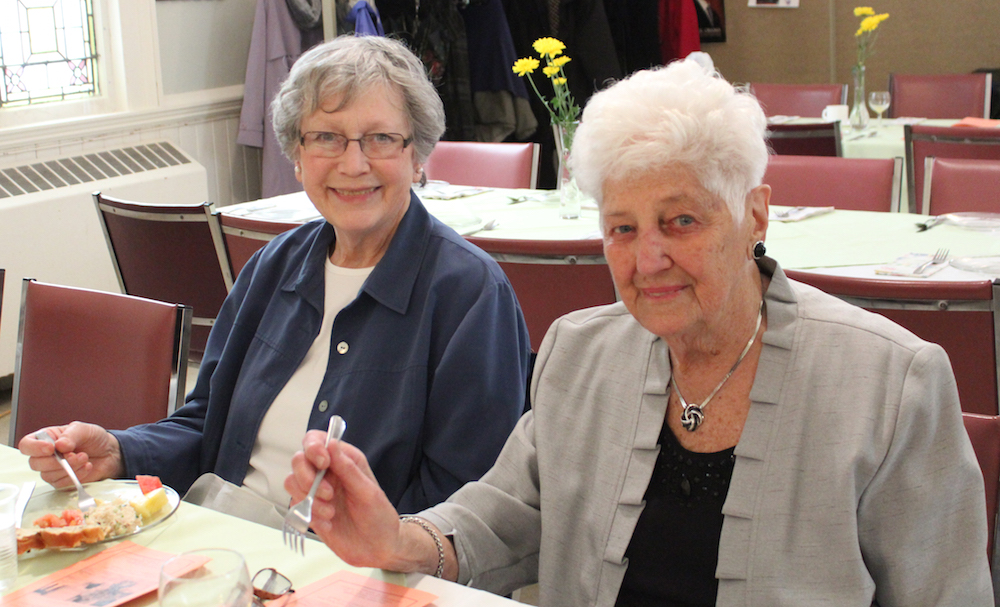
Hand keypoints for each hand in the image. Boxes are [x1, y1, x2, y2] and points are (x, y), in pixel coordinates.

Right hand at [19, 422, 123, 486]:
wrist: (109, 453)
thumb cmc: (94, 439)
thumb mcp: (84, 430)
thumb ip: (71, 435)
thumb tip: (59, 445)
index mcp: (46, 438)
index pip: (26, 445)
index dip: (34, 448)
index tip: (51, 448)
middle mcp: (45, 455)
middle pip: (35, 463)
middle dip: (56, 461)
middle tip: (76, 455)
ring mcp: (52, 470)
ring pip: (47, 475)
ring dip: (69, 468)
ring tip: (85, 458)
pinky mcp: (61, 481)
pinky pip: (60, 484)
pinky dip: (75, 476)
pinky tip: (87, 467)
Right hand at [285, 431, 403, 566]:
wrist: (377, 549)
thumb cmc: (378, 516)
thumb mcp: (368, 492)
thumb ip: (348, 468)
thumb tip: (332, 443)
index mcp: (344, 460)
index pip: (316, 440)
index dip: (314, 448)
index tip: (323, 463)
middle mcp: (327, 473)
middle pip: (298, 460)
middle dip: (307, 476)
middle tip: (328, 494)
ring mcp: (316, 492)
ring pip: (292, 482)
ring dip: (309, 498)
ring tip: (330, 512)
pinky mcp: (309, 511)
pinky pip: (296, 506)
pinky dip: (309, 515)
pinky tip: (328, 523)